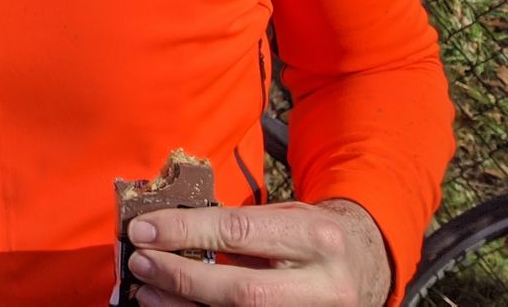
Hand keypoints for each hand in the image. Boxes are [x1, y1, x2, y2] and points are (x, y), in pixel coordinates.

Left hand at [127, 198, 390, 305]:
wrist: (367, 266)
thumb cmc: (312, 236)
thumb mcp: (285, 217)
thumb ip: (235, 224)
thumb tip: (165, 228)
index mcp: (316, 236)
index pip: (238, 232)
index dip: (184, 232)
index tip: (142, 230)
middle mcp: (323, 285)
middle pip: (240, 291)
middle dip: (181, 277)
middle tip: (140, 262)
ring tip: (148, 291)